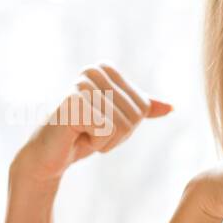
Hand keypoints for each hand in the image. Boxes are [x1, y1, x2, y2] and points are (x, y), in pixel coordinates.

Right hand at [14, 63, 171, 184]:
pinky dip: (97, 143)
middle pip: (135, 115)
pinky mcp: (73, 102)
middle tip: (90, 131)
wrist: (50, 154)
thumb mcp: (118, 121)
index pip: (143, 106)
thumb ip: (141, 111)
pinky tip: (76, 136)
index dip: (127, 125)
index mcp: (105, 68)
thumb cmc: (83, 135)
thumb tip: (171, 107)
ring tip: (82, 133)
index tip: (102, 123)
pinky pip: (107, 131)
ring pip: (123, 125)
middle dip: (117, 135)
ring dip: (106, 140)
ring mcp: (81, 85)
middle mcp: (92, 70)